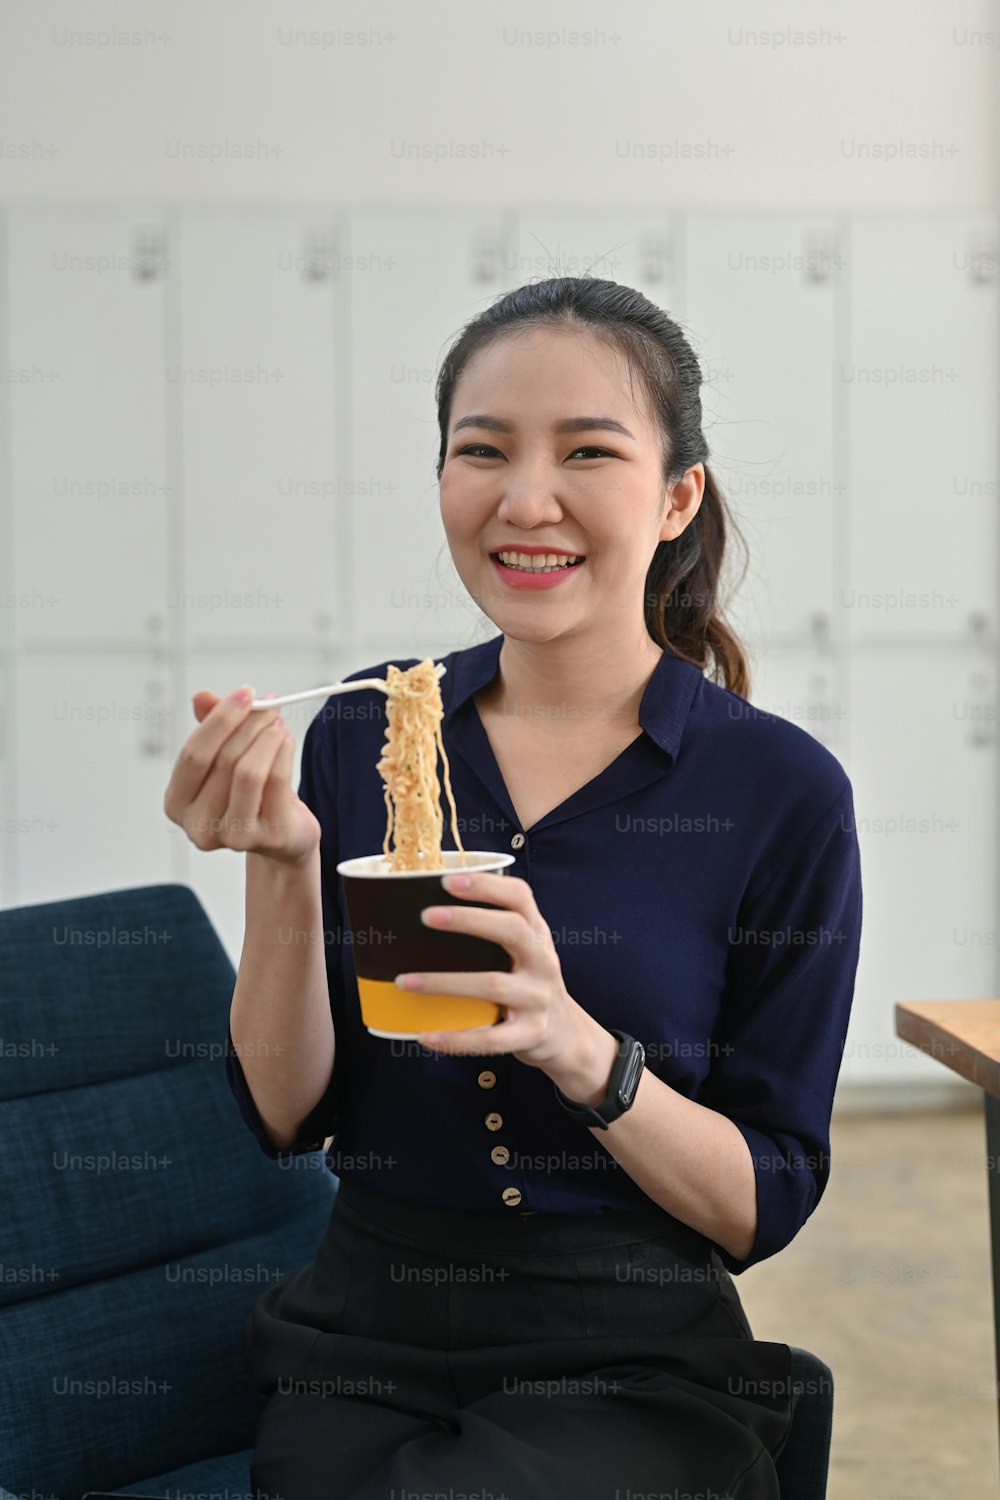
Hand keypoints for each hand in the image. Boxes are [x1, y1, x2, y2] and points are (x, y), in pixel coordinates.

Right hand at [162, 686, 319, 866]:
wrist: (282, 834)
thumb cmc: (250, 793)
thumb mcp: (225, 757)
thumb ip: (212, 727)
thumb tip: (201, 697)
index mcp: (177, 803)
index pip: (193, 755)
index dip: (219, 720)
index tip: (244, 693)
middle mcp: (199, 826)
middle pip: (223, 761)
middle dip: (249, 724)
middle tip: (268, 703)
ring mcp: (233, 837)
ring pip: (249, 773)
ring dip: (267, 738)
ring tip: (278, 723)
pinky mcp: (270, 837)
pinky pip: (276, 782)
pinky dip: (283, 752)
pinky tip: (286, 740)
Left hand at [396, 869, 606, 1083]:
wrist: (566, 1036)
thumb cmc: (529, 985)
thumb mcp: (524, 952)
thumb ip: (493, 932)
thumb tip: (426, 913)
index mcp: (537, 934)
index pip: (520, 897)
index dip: (486, 885)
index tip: (448, 880)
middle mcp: (542, 961)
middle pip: (512, 930)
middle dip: (469, 920)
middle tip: (426, 916)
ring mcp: (538, 998)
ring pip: (493, 984)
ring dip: (444, 982)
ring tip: (405, 981)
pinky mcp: (530, 1034)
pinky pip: (490, 1038)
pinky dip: (455, 1038)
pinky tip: (426, 1036)